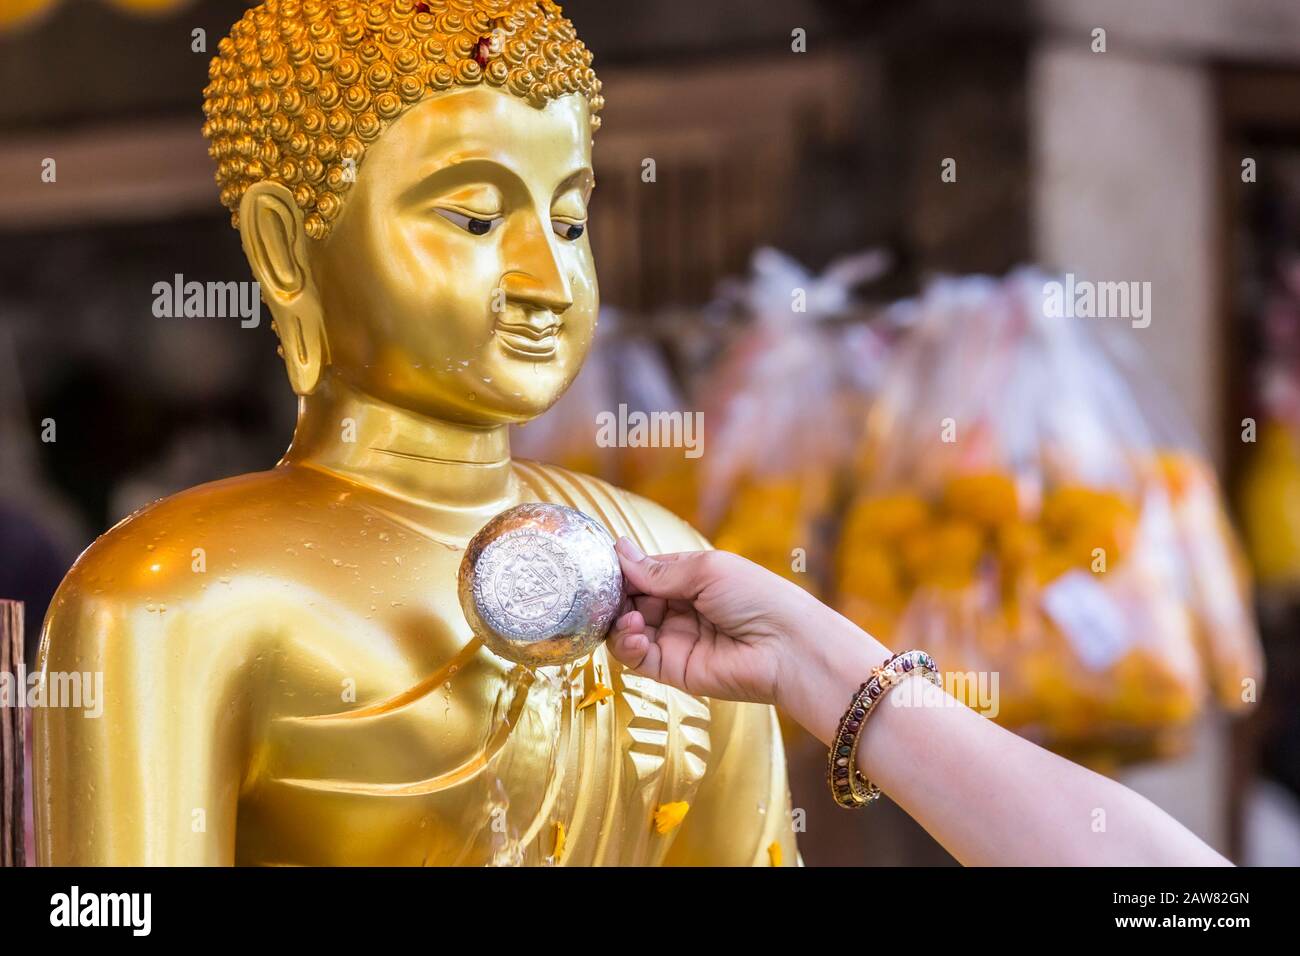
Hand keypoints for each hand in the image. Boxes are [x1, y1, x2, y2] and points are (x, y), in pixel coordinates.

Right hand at [607, 538, 881, 726]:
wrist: (788, 647)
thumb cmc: (757, 597)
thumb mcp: (706, 570)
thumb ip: (659, 570)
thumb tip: (619, 550)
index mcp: (690, 578)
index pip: (644, 573)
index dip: (623, 571)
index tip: (604, 567)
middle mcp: (680, 609)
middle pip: (631, 601)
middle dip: (616, 597)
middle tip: (606, 594)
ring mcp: (675, 640)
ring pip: (628, 630)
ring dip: (620, 621)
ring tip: (630, 617)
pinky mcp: (673, 670)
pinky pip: (637, 658)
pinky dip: (627, 644)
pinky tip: (637, 633)